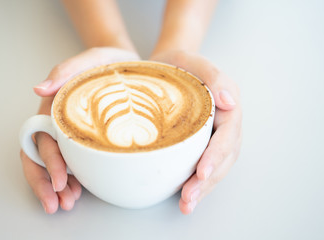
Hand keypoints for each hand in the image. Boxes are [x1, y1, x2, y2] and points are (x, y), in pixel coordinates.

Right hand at [20, 47, 139, 212]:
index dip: (45, 163)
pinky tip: (78, 192)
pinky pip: (74, 162)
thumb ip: (65, 70)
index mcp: (54, 108)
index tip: (59, 181)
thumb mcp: (92, 59)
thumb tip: (38, 89)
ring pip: (55, 164)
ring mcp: (72, 133)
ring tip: (68, 203)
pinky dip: (73, 180)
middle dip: (47, 183)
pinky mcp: (87, 139)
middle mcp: (59, 123)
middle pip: (41, 157)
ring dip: (58, 187)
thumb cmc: (110, 62)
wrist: (131, 67)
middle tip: (59, 204)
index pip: (40, 139)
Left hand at [151, 50, 241, 213]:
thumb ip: (212, 75)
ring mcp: (215, 133)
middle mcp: (225, 121)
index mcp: (226, 103)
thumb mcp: (190, 60)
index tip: (201, 172)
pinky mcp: (202, 141)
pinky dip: (198, 182)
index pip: (226, 134)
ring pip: (217, 165)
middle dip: (207, 180)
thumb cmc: (176, 63)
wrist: (165, 66)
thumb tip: (230, 102)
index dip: (215, 155)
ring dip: (203, 187)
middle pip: (223, 156)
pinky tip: (186, 196)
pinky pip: (205, 164)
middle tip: (188, 198)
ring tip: (187, 205)